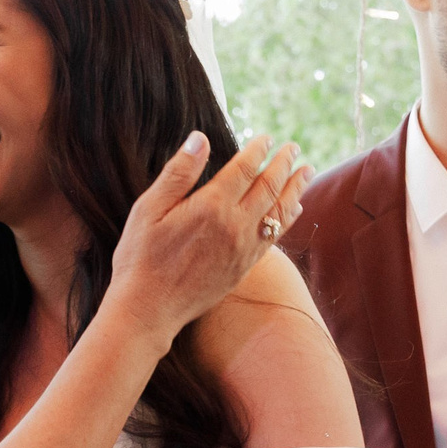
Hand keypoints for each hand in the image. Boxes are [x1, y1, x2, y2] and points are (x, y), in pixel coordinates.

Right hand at [105, 131, 311, 350]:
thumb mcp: (149, 208)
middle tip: (293, 147)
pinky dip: (287, 219)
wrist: (148, 309)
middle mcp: (234, 226)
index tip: (267, 138)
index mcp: (211, 205)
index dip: (258, 150)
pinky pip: (274, 238)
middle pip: (269, 187)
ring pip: (279, 212)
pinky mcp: (243, 268)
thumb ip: (178, 173)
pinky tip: (294, 209)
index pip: (245, 168)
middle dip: (284, 164)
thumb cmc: (140, 257)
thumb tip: (200, 138)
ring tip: (306, 172)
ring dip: (295, 188)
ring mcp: (243, 249)